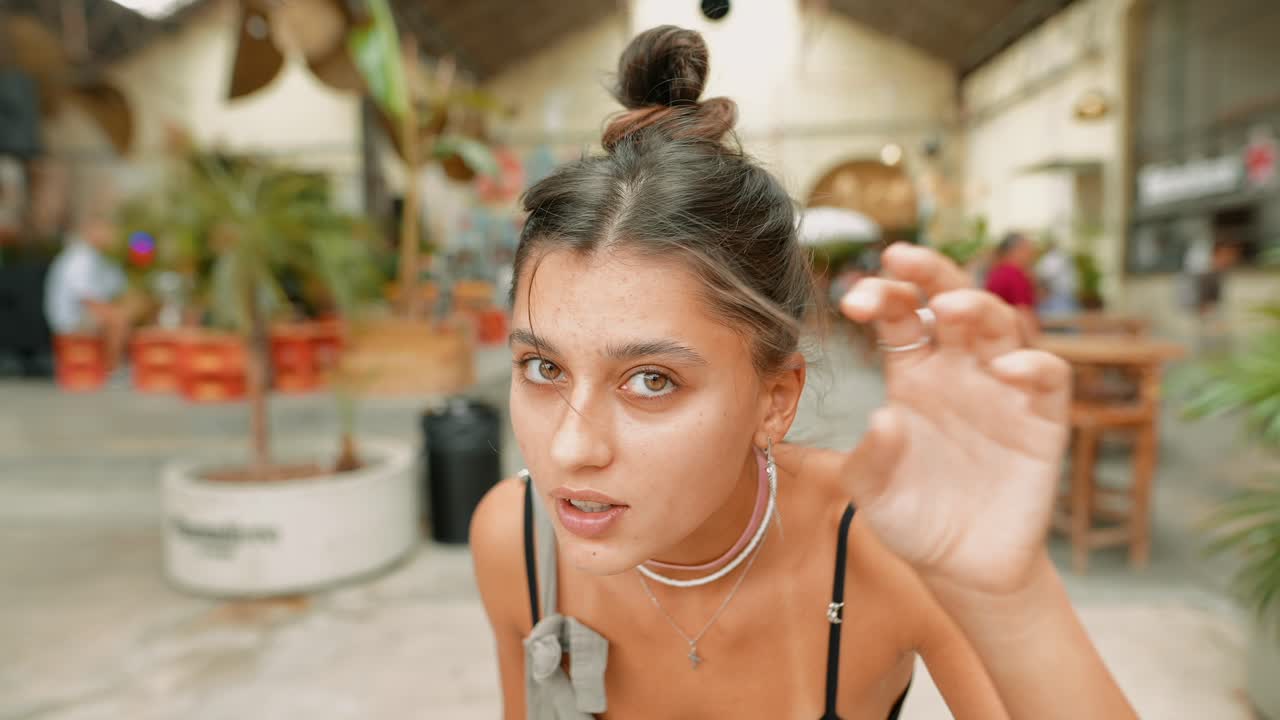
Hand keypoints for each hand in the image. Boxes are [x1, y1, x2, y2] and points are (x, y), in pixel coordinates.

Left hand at [784, 244, 1070, 595]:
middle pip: (950, 301)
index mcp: (913, 374)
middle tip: (899, 257)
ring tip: (949, 307)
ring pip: (999, 326)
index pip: (901, 318)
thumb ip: (870, 459)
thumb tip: (884, 418)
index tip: (853, 300)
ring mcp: (1002, 389)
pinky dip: (1033, 364)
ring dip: (977, 307)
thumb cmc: (912, 517)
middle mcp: (958, 370)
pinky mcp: (1042, 419)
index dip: (881, 297)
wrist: (963, 567)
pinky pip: (1047, 377)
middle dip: (928, 272)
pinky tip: (1008, 368)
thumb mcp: (873, 492)